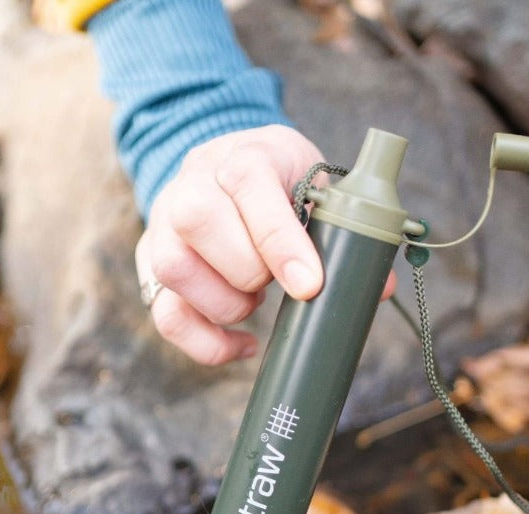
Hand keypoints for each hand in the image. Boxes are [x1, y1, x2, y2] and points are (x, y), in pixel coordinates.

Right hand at [137, 124, 395, 364]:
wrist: (226, 171)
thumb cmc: (281, 185)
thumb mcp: (317, 186)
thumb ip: (348, 230)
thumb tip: (378, 288)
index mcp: (241, 155)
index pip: (247, 184)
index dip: (279, 240)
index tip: (309, 284)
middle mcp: (190, 184)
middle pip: (196, 222)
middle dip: (248, 271)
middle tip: (277, 284)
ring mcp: (162, 226)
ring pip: (172, 269)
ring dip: (224, 304)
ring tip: (255, 304)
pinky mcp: (151, 265)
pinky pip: (165, 315)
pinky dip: (207, 343)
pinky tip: (243, 344)